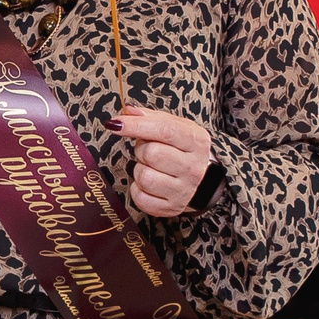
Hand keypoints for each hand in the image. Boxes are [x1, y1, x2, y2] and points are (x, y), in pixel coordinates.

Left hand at [112, 104, 214, 219]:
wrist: (202, 181)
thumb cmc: (183, 150)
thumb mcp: (176, 127)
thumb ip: (151, 117)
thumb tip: (128, 111)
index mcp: (197, 142)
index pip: (165, 131)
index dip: (137, 126)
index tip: (116, 123)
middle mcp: (193, 168)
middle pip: (152, 154)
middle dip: (142, 149)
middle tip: (148, 150)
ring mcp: (184, 190)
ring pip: (144, 177)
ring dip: (140, 170)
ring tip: (150, 167)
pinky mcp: (171, 208)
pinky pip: (141, 198)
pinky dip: (137, 190)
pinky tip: (148, 184)